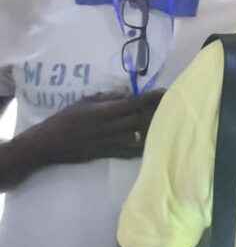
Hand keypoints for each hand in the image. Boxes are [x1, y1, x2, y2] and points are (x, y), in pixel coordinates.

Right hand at [10, 89, 163, 170]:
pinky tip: (156, 142)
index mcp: (107, 111)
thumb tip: (128, 93)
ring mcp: (114, 142)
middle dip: (159, 111)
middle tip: (175, 105)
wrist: (50, 144)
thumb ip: (108, 97)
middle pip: (143, 118)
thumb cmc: (66, 119)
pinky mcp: (111, 154)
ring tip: (170, 122)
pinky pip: (133, 151)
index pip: (136, 103)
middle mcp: (114, 126)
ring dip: (155, 128)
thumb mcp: (86, 102)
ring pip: (141, 135)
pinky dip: (145, 146)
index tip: (166, 92)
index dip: (153, 98)